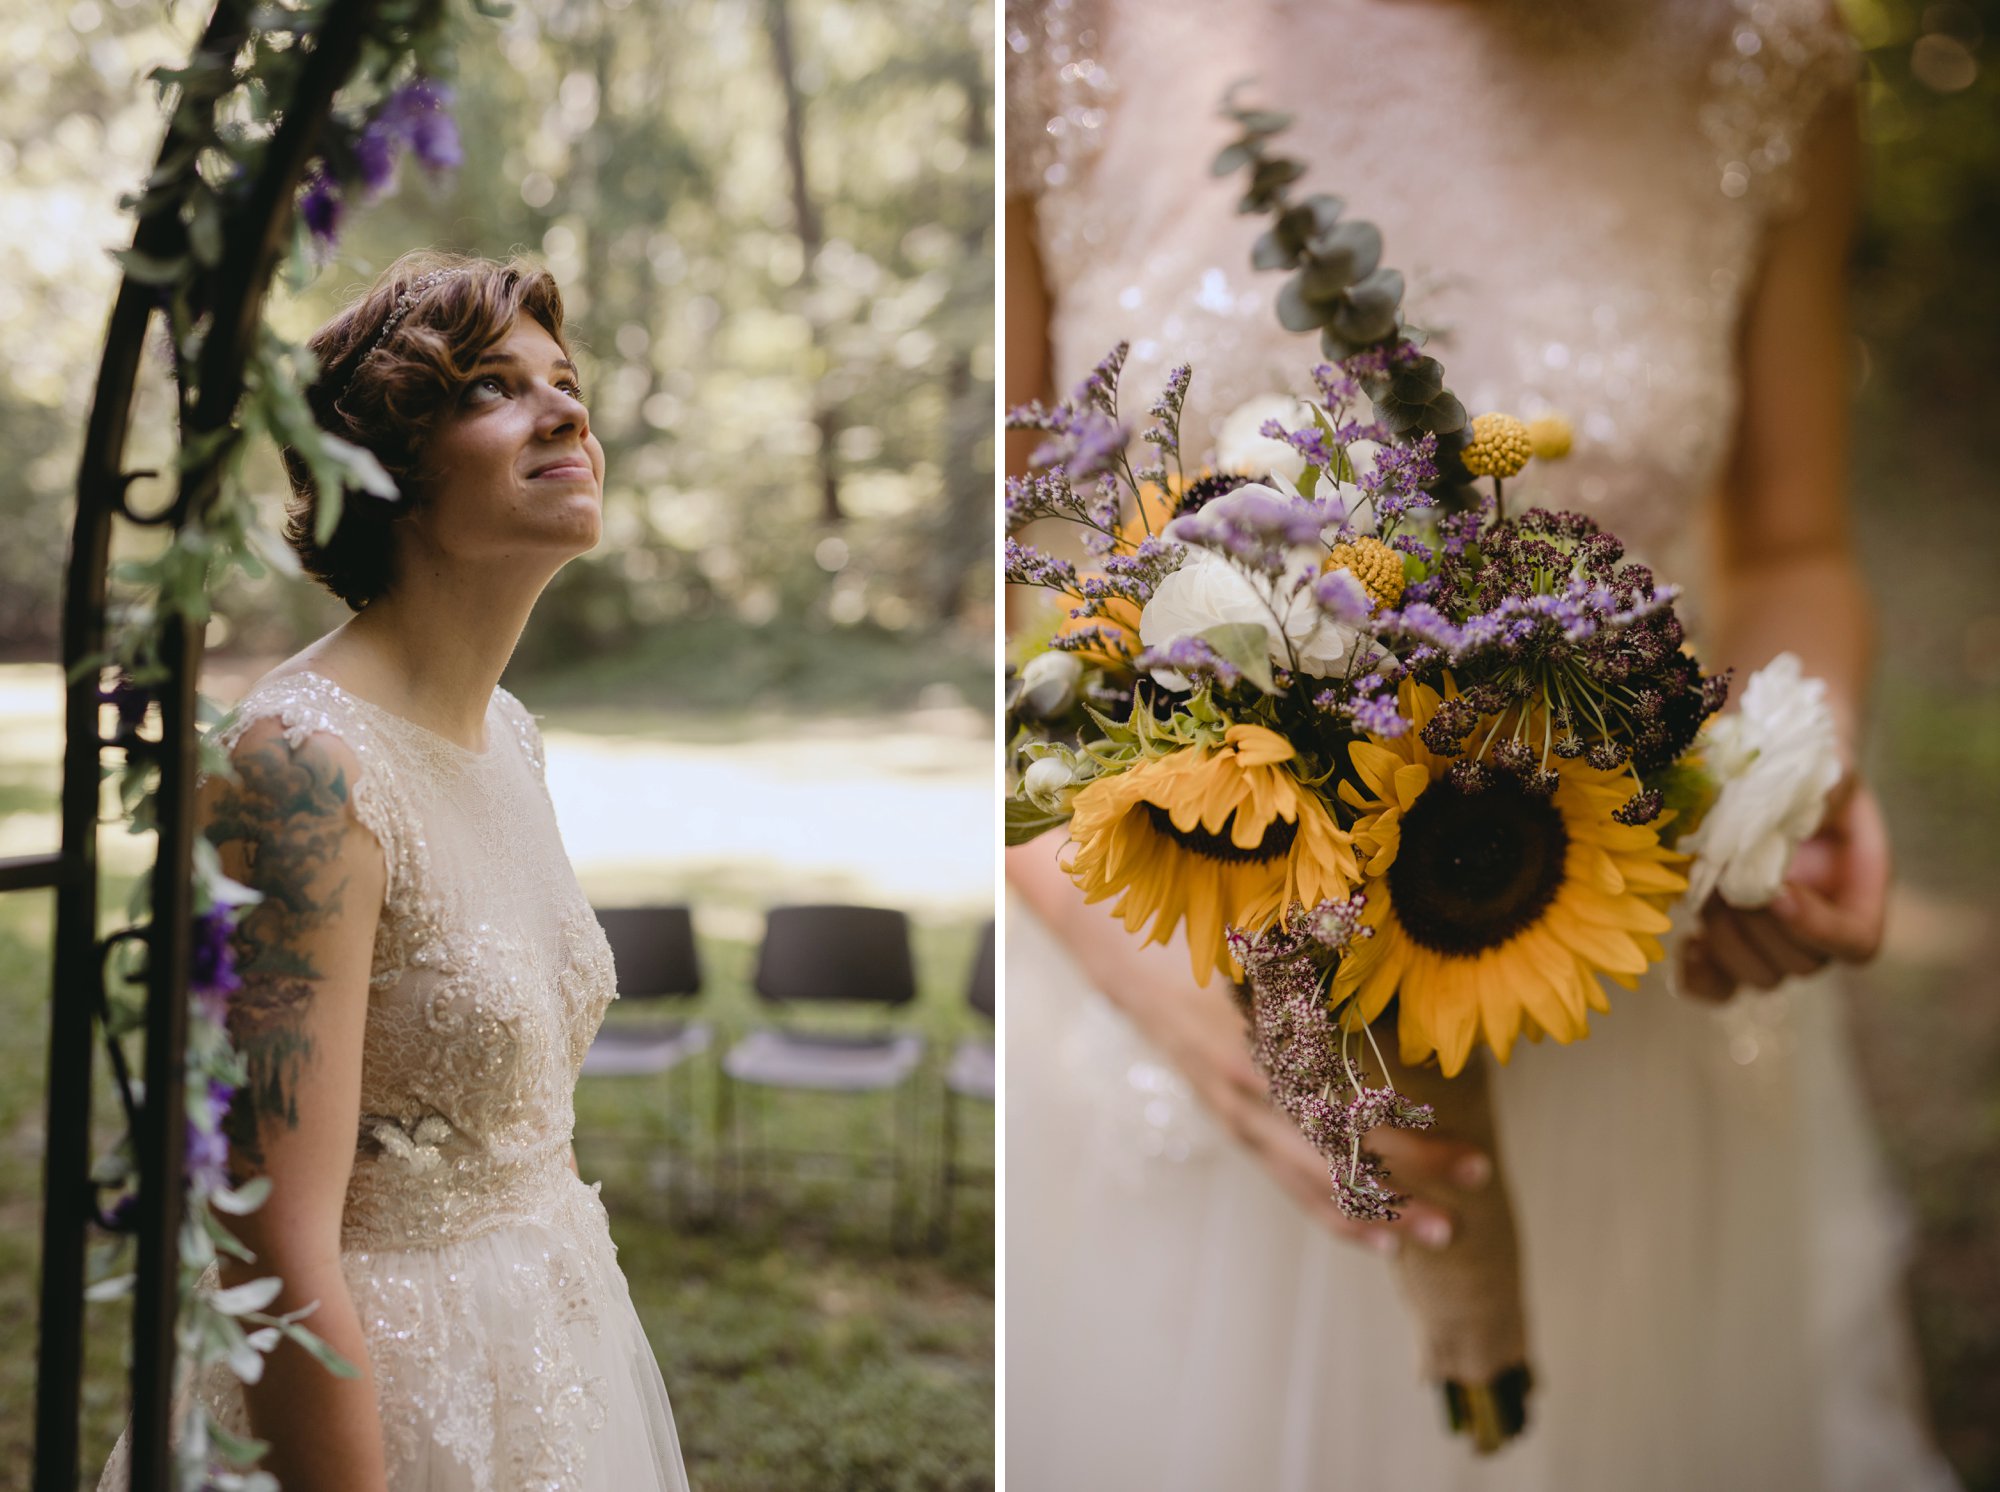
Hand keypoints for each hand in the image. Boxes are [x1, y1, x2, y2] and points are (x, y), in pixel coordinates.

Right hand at [1126, 972, 1490, 1255]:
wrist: (1132, 964)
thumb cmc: (1215, 942)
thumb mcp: (1266, 943)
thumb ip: (1325, 959)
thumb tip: (1400, 963)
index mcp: (1268, 1042)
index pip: (1354, 1112)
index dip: (1413, 1142)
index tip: (1474, 1153)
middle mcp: (1255, 1087)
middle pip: (1340, 1155)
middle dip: (1410, 1182)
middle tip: (1476, 1192)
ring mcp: (1241, 1114)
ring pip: (1315, 1179)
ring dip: (1379, 1212)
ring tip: (1438, 1235)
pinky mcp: (1236, 1127)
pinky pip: (1289, 1182)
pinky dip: (1334, 1214)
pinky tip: (1380, 1242)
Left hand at [1681, 775, 1889, 1000]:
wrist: (1767, 778)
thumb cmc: (1804, 771)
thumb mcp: (1822, 771)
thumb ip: (1820, 794)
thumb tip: (1792, 810)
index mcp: (1859, 894)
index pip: (1856, 945)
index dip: (1819, 930)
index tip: (1778, 891)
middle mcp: (1820, 930)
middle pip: (1802, 966)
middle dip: (1759, 926)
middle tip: (1727, 881)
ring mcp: (1774, 943)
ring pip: (1759, 979)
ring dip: (1727, 942)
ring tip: (1707, 893)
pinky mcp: (1729, 945)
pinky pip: (1717, 988)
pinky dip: (1698, 977)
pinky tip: (1685, 944)